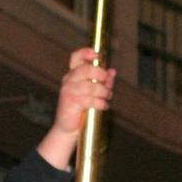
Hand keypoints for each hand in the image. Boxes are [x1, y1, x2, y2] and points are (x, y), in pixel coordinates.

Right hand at [39, 48, 113, 168]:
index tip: (98, 55)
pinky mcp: (71, 102)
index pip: (76, 57)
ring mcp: (69, 91)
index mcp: (73, 74)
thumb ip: (103, 81)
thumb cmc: (82, 108)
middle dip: (100, 74)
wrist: (68, 128)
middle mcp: (69, 80)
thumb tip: (112, 71)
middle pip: (85, 69)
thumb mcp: (95, 92)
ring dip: (103, 92)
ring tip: (107, 97)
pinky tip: (103, 106)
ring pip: (90, 86)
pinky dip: (100, 103)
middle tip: (107, 83)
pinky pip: (89, 99)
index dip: (86, 53)